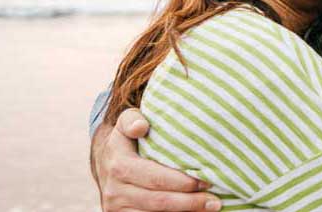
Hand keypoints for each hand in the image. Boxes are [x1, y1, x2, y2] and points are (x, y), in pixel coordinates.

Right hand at [93, 108, 220, 210]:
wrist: (107, 163)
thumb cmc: (128, 140)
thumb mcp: (126, 123)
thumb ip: (132, 119)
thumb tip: (141, 127)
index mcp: (118, 164)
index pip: (154, 177)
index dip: (181, 181)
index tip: (205, 180)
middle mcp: (114, 189)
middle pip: (159, 200)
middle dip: (190, 201)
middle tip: (214, 200)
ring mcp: (117, 206)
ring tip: (210, 207)